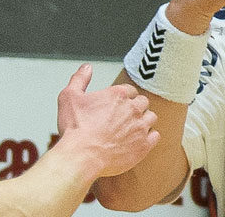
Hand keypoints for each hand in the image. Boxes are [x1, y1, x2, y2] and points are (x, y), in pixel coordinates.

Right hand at [55, 64, 159, 178]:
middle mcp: (133, 109)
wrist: (81, 156)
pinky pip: (155, 136)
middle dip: (135, 107)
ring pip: (151, 118)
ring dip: (144, 120)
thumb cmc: (75, 129)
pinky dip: (149, 137)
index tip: (118, 105)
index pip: (130, 90)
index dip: (124, 97)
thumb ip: (79, 79)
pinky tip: (139, 140)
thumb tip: (87, 68)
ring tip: (133, 128)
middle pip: (143, 102)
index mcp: (118, 94)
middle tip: (125, 116)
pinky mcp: (144, 145)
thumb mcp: (69, 97)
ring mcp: (140, 127)